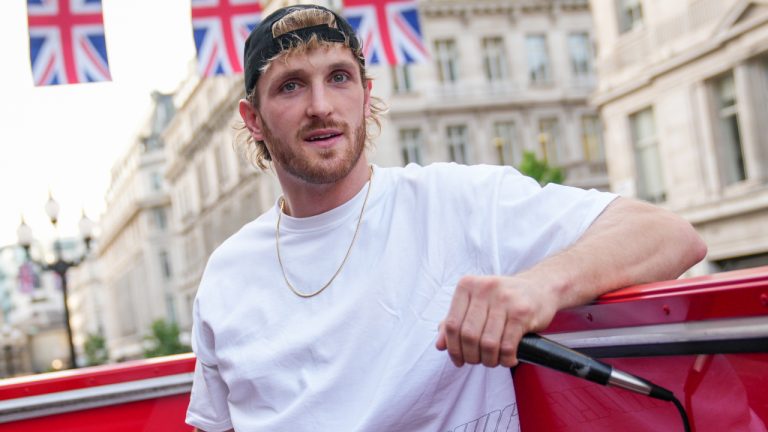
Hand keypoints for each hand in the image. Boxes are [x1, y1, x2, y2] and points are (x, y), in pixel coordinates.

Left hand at [435, 275, 557, 367]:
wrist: (540, 288)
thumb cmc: (504, 299)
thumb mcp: (476, 303)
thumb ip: (456, 321)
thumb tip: (440, 345)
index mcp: (467, 285)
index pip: (451, 324)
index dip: (452, 348)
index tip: (458, 360)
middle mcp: (484, 289)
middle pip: (468, 335)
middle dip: (471, 356)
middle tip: (478, 361)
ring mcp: (504, 299)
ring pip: (487, 343)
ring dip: (489, 360)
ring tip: (493, 361)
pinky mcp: (522, 312)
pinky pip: (507, 346)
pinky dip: (505, 359)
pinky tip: (508, 359)